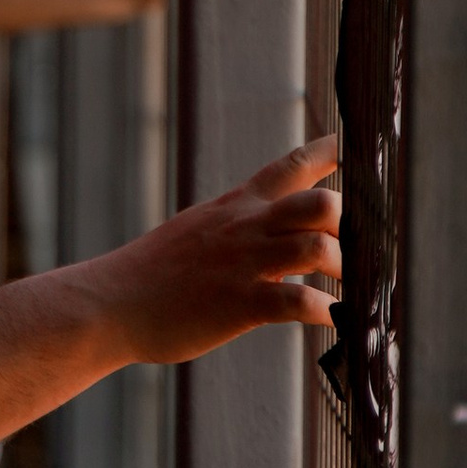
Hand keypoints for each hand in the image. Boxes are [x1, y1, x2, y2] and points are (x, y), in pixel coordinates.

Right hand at [81, 137, 340, 366]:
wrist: (108, 303)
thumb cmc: (151, 275)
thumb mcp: (195, 231)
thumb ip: (235, 226)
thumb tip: (267, 232)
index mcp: (235, 206)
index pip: (291, 166)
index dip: (331, 153)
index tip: (358, 147)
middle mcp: (245, 227)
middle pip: (320, 203)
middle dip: (350, 226)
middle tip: (359, 253)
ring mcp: (242, 264)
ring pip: (316, 247)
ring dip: (345, 269)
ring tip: (352, 290)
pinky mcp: (237, 304)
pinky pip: (296, 301)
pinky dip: (324, 310)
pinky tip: (332, 320)